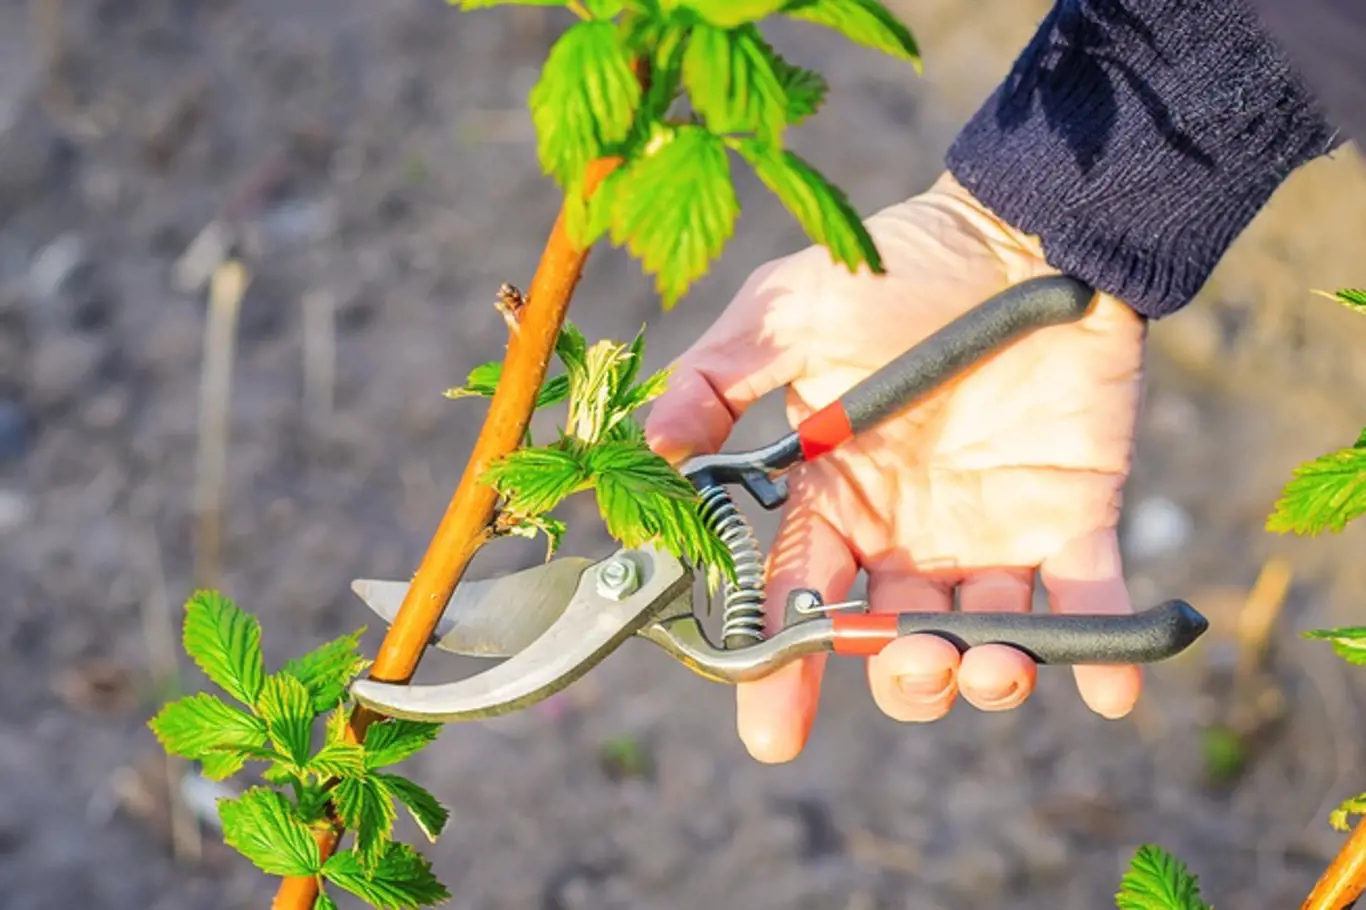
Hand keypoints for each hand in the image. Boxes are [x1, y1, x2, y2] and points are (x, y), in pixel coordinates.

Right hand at [644, 172, 1147, 763]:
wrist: (1022, 228)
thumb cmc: (898, 268)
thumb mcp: (787, 314)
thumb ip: (716, 382)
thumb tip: (650, 448)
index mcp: (836, 495)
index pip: (796, 596)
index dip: (781, 665)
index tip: (772, 730)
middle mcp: (908, 531)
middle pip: (892, 640)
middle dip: (900, 678)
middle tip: (912, 663)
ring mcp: (992, 529)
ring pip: (983, 637)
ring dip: (987, 675)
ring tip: (991, 663)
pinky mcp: (1072, 514)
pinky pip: (1090, 598)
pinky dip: (1106, 652)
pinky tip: (1112, 694)